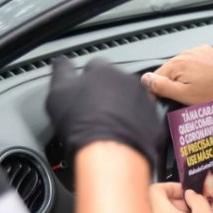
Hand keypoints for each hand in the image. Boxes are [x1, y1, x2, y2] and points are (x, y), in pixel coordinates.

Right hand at [47, 57, 162, 162]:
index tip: (81, 92)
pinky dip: (135, 125)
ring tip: (108, 127)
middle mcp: (127, 80)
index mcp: (103, 70)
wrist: (110, 150)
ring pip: (132, 100)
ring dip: (123, 109)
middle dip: (107, 94)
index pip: (94, 66)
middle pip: (115, 83)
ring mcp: (144, 100)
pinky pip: (144, 120)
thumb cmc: (82, 122)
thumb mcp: (58, 93)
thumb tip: (61, 63)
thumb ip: (60, 72)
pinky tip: (122, 136)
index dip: (86, 79)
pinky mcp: (154, 121)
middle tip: (94, 113)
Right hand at [140, 45, 212, 116]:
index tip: (166, 100)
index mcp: (178, 62)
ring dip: (185, 79)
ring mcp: (199, 51)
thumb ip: (161, 86)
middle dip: (174, 85)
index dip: (159, 91)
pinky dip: (196, 73)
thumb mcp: (183, 96)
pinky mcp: (209, 53)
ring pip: (182, 67)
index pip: (156, 76)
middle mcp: (187, 53)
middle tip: (186, 99)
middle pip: (169, 71)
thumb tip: (145, 78)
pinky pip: (195, 63)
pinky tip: (205, 83)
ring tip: (199, 91)